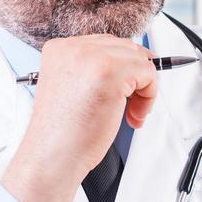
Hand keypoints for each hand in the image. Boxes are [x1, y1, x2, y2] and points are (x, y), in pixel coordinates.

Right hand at [25, 34, 157, 176]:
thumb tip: (133, 63)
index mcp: (59, 49)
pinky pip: (149, 73)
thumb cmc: (63, 135)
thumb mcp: (73, 90)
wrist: (52, 157)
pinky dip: (149, 96)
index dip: (122, 69)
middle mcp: (73, 47)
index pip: (106, 44)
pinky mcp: (111, 71)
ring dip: (143, 89)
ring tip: (131, 115)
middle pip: (125, 48)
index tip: (125, 92)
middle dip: (134, 78)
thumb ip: (94, 72)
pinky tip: (133, 116)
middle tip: (130, 108)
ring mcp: (91, 56)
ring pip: (139, 60)